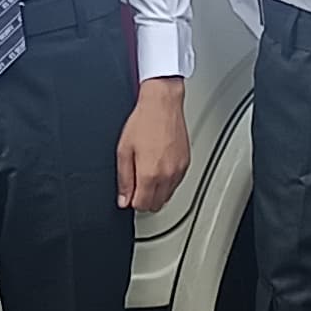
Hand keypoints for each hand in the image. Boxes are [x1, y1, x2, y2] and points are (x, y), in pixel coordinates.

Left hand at [116, 78, 190, 214]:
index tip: (129, 193)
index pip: (142, 205)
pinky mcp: (186, 163)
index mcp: (150, 174)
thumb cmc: (143, 122)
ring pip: (168, 196)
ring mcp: (179, 170)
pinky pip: (176, 184)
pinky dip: (167, 182)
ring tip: (147, 173)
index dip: (132, 201)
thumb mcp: (124, 151)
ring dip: (157, 192)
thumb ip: (124, 179)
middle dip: (145, 199)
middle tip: (136, 185)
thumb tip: (124, 198)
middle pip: (156, 204)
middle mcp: (167, 175)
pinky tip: (158, 168)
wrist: (162, 104)